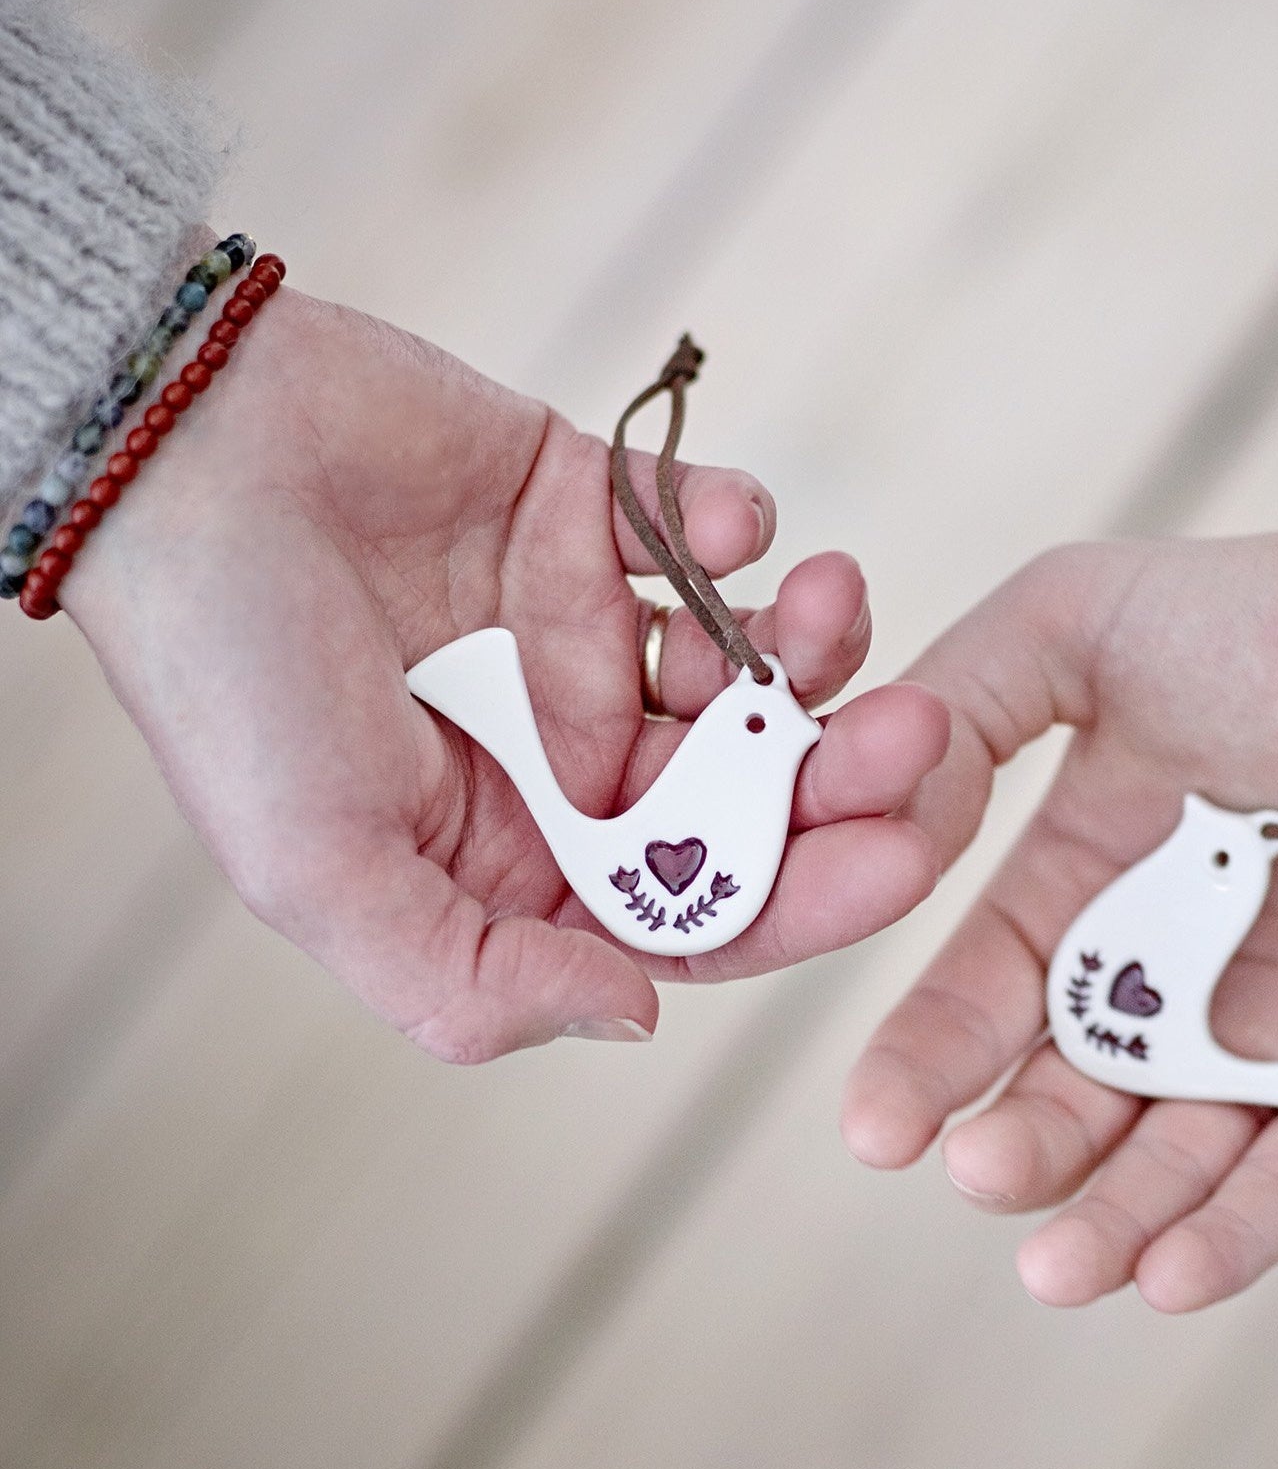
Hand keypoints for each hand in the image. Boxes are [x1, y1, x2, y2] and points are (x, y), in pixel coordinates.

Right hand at [63, 280, 948, 1059]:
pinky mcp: (591, 514)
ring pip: (746, 659)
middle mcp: (571, 758)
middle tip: (914, 734)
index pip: (696, 905)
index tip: (901, 861)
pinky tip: (736, 526)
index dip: (804, 894)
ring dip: (812, 642)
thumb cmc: (227, 677)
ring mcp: (589, 632)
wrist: (171, 453)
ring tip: (835, 605)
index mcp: (522, 863)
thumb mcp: (324, 874)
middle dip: (838, 769)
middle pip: (747, 788)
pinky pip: (699, 526)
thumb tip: (641, 1014)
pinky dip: (735, 525)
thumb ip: (473, 978)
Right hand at [842, 514, 1277, 1310]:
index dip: (926, 1066)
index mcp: (1088, 890)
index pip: (985, 1003)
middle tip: (979, 1172)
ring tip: (1059, 1269)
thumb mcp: (1074, 622)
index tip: (875, 1127)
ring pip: (1183, 1162)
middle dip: (1021, 1149)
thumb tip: (868, 824)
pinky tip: (1173, 1279)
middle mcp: (1174, 979)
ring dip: (1117, 1224)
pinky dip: (1245, 1231)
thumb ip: (960, 709)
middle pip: (1075, 1102)